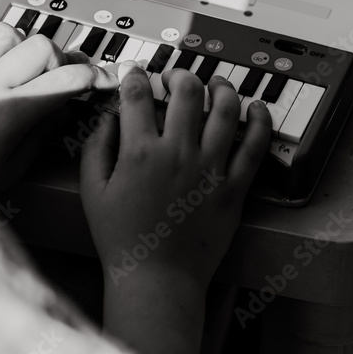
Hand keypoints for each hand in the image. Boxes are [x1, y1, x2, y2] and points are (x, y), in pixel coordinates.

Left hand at [0, 22, 118, 199]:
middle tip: (55, 80)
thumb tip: (66, 107)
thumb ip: (43, 132)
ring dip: (24, 47)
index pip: (66, 79)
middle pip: (43, 46)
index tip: (102, 81)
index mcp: (8, 113)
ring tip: (22, 70)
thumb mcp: (12, 167)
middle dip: (59, 61)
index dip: (94, 78)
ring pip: (9, 32)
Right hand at [80, 63, 271, 289]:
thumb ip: (96, 148)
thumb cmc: (121, 239)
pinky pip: (254, 147)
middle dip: (179, 74)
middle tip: (175, 76)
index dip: (135, 75)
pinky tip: (255, 109)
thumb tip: (108, 116)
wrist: (157, 279)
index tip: (136, 73)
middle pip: (186, 92)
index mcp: (139, 153)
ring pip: (224, 110)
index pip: (137, 95)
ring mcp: (209, 170)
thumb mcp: (93, 191)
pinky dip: (259, 121)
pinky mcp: (234, 189)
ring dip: (221, 87)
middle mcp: (177, 154)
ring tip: (216, 84)